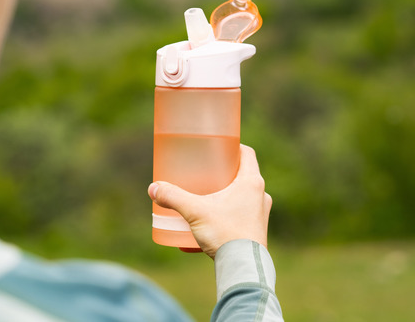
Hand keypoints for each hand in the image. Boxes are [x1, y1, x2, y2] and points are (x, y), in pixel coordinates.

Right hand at [148, 145, 271, 258]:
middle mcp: (261, 196)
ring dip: (227, 196)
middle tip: (207, 173)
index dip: (234, 147)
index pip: (247, 154)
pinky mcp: (257, 232)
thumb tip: (153, 188)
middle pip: (244, 175)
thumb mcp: (195, 211)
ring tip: (206, 200)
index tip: (219, 147)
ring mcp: (261, 215)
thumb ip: (173, 197)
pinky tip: (206, 228)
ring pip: (243, 197)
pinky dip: (225, 218)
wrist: (243, 267)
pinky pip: (240, 218)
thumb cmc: (225, 234)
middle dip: (225, 173)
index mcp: (251, 182)